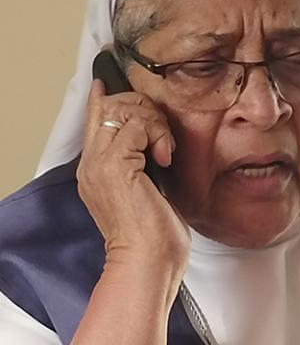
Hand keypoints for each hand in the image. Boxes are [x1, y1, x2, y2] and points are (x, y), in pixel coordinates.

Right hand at [76, 79, 190, 268]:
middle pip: (108, 106)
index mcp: (94, 171)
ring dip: (154, 123)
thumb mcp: (147, 191)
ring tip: (165, 153)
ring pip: (123, 110)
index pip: (93, 120)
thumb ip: (141, 163)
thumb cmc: (153, 237)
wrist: (148, 262)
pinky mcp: (116, 165)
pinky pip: (137, 125)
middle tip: (162, 137)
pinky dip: (158, 135)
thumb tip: (155, 142)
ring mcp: (100, 163)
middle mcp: (90, 164)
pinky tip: (164, 159)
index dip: (104, 98)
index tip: (108, 82)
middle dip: (143, 109)